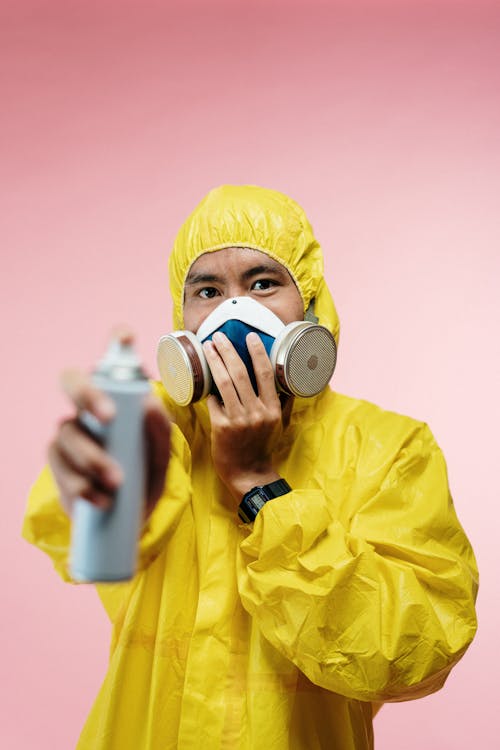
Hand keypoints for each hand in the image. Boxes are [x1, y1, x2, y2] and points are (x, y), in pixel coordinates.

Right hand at [48, 329, 170, 517]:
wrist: (130, 517)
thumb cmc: (146, 475)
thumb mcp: (161, 456)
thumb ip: (159, 431)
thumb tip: (149, 404)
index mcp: (118, 397)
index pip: (113, 360)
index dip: (117, 342)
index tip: (127, 336)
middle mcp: (89, 406)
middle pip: (72, 380)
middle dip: (88, 393)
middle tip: (109, 416)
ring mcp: (70, 432)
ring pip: (67, 430)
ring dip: (92, 457)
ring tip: (116, 482)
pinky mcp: (58, 461)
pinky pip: (61, 465)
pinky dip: (82, 483)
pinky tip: (101, 498)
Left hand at [202, 331, 282, 499]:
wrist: (248, 472)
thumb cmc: (262, 445)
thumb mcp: (277, 422)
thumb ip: (280, 401)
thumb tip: (281, 377)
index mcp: (272, 408)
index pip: (266, 373)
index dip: (257, 352)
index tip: (250, 337)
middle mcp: (256, 412)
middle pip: (241, 373)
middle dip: (229, 351)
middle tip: (219, 337)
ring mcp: (238, 420)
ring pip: (225, 383)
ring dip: (215, 362)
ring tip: (209, 348)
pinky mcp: (221, 427)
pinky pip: (214, 401)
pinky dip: (210, 389)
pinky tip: (205, 378)